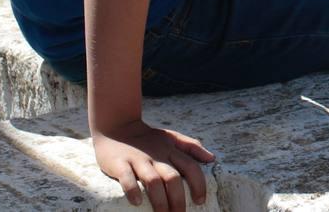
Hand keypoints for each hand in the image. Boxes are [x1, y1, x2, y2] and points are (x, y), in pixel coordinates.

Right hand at [94, 120, 215, 209]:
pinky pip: (127, 177)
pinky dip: (132, 190)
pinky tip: (137, 202)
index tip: (200, 201)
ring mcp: (138, 159)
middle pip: (173, 178)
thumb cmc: (147, 138)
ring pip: (153, 181)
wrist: (116, 126)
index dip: (198, 184)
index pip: (191, 167)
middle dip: (179, 199)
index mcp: (171, 150)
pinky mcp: (119, 163)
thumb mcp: (171, 137)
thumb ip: (191, 146)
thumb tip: (212, 159)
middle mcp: (157, 155)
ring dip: (159, 200)